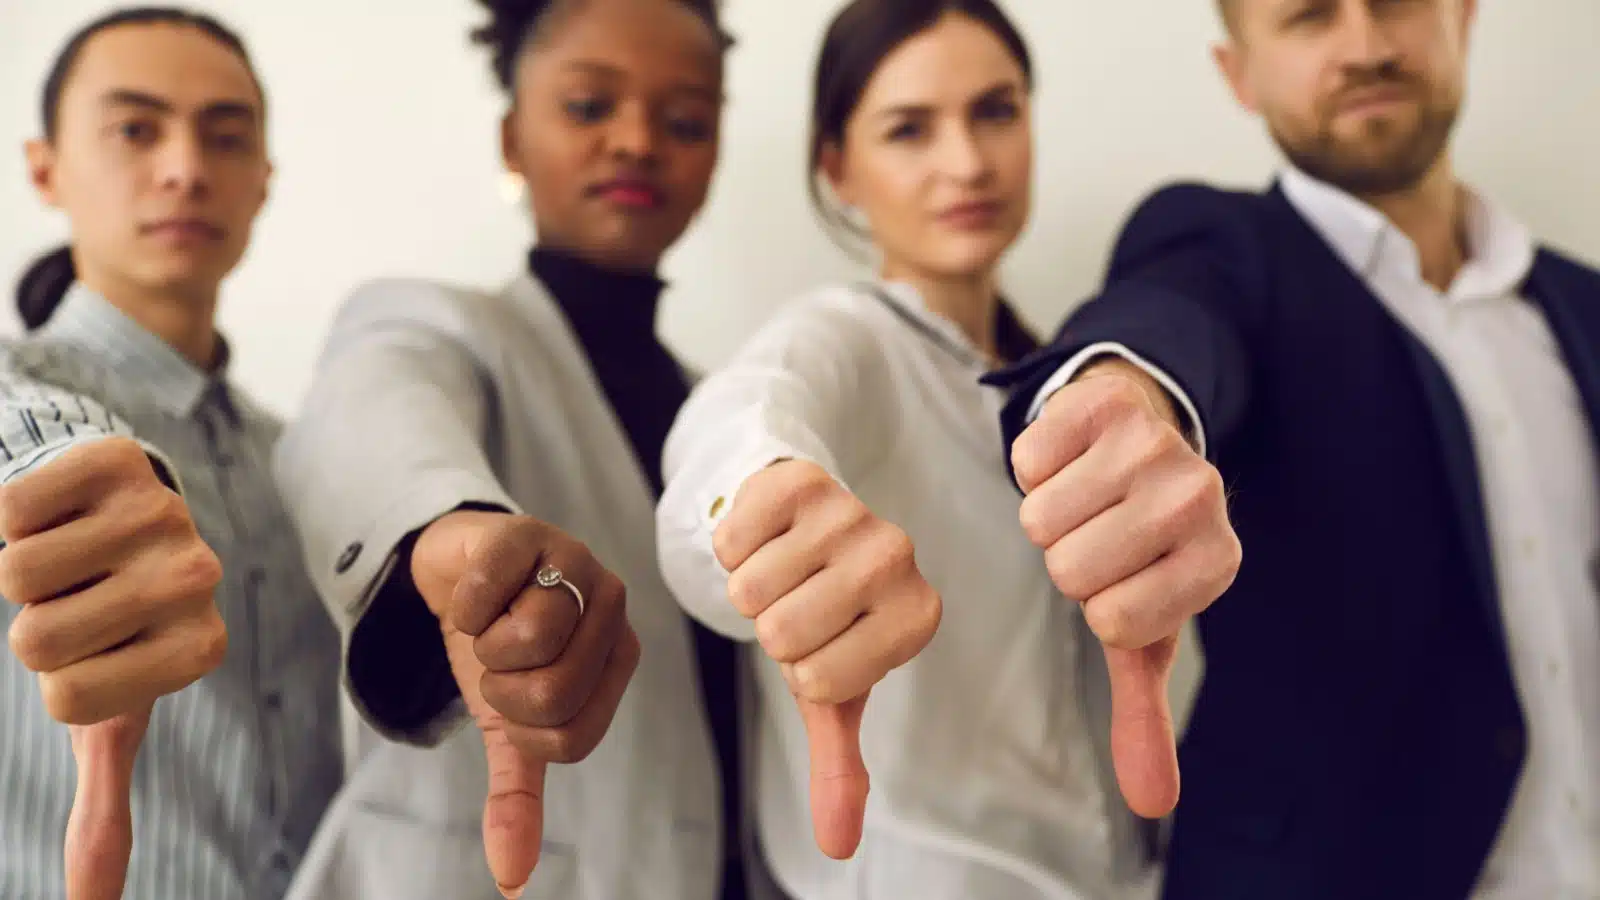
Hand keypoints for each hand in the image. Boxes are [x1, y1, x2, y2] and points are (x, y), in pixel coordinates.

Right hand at [0, 436, 226, 899]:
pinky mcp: (120, 464)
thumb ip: (104, 807)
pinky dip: (13, 514)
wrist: (120, 519)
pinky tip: (63, 512)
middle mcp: (198, 580)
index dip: (55, 680)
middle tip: (77, 604)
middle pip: (35, 637)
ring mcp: (166, 516)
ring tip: (74, 560)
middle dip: (32, 624)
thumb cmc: (110, 629)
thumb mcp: (109, 714)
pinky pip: (10, 506)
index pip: (67, 699)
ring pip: (15, 571)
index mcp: (198, 651)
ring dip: (22, 568)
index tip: (95, 655)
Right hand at [412, 510, 638, 898]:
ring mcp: (575, 562)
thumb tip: (510, 881)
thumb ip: (516, 796)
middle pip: (552, 693)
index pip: (570, 736)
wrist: (458, 571)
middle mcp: (612, 608)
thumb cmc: (497, 646)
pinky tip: (474, 588)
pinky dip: (461, 604)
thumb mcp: (505, 727)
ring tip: (489, 619)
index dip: (522, 730)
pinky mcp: (527, 532)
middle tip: (496, 658)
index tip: (509, 699)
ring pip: (526, 640)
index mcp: (618, 659)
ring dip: (481, 642)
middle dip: (499, 688)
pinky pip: (484, 593)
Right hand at [714, 459, 940, 858]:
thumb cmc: (826, 615)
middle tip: (797, 602)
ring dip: (749, 585)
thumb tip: (836, 848)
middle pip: (781, 633)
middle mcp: (897, 560)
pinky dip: (732, 544)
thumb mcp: (832, 690)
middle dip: (771, 626)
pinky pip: (732, 538)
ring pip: (752, 587)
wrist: (808, 522)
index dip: (801, 666)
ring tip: (782, 569)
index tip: (823, 640)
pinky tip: (765, 535)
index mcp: (916, 619)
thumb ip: (838, 765)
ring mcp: (853, 512)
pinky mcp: (804, 478)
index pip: (818, 679)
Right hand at [1013, 361, 1239, 817]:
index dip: (1097, 605)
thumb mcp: (1144, 629)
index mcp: (1218, 562)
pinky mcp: (1108, 403)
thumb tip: (1150, 804)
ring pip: (1041, 515)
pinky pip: (1027, 458)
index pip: (1113, 619)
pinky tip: (1069, 459)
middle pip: (1071, 567)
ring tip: (1084, 499)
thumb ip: (1144, 714)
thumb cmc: (1139, 549)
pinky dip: (1033, 466)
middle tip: (1096, 536)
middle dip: (1066, 559)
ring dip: (1046, 513)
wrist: (1143, 437)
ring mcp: (1156, 443)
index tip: (1120, 581)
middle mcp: (1200, 497)